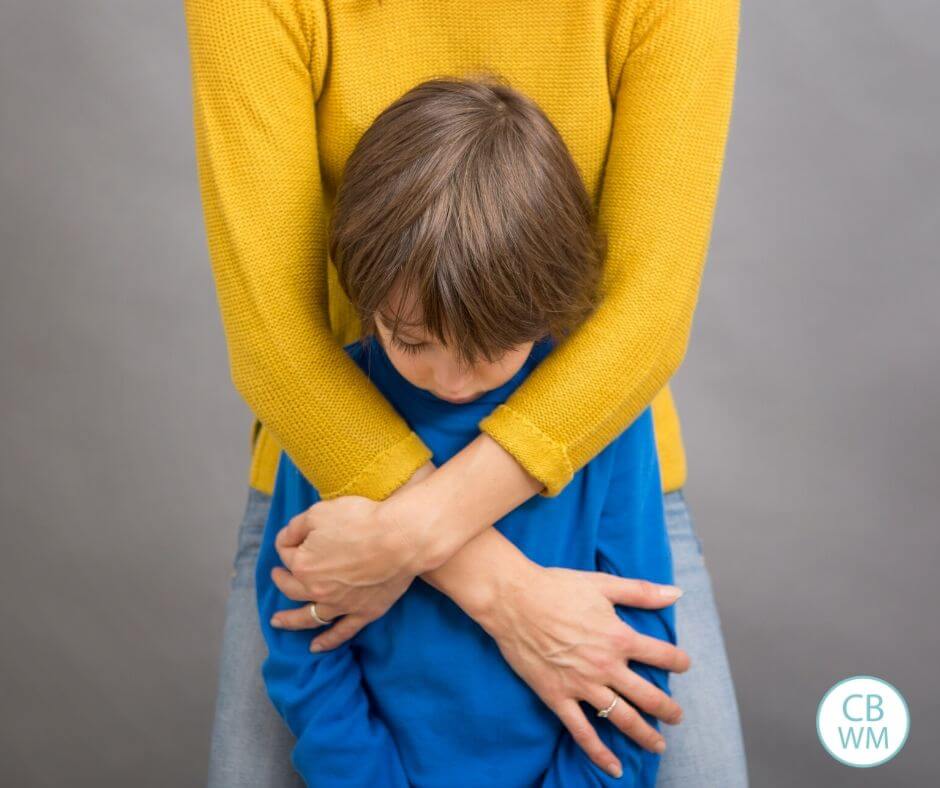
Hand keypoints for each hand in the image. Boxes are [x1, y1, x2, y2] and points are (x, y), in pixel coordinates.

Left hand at [271, 464, 437, 648]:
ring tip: (278, 621)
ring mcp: (340, 605)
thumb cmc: (360, 521)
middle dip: (281, 579)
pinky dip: (327, 641)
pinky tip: (315, 647)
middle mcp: (316, 589)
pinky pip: (341, 632)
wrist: (400, 539)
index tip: (294, 535)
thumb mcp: (319, 512)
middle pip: (291, 586)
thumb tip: (286, 538)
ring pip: (309, 617)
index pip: (286, 553)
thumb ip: (296, 526)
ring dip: (291, 620)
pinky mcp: (363, 612)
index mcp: (302, 565)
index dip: (289, 541)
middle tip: (277, 574)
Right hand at [473, 560, 688, 766]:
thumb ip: (640, 592)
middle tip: (677, 717)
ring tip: (658, 745)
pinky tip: (615, 767)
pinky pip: (582, 732)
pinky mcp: (558, 697)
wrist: (513, 600)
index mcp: (618, 637)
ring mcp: (582, 685)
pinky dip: (600, 753)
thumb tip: (675, 593)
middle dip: (668, 709)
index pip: (661, 655)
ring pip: (623, 718)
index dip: (678, 661)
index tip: (683, 665)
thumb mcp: (602, 584)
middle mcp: (605, 666)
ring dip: (645, 734)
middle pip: (648, 696)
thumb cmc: (556, 587)